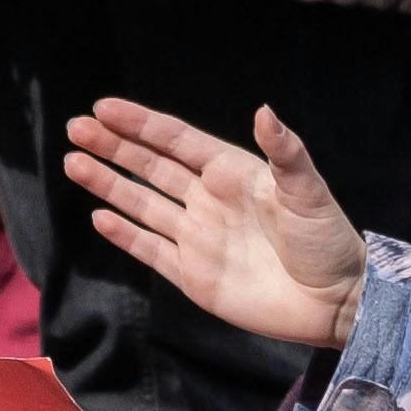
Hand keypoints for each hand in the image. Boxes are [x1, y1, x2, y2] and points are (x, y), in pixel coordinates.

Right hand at [66, 96, 369, 349]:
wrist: (336, 303)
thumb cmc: (328, 241)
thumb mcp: (308, 191)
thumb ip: (285, 152)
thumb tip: (263, 110)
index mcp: (231, 173)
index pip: (175, 141)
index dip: (139, 124)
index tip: (104, 107)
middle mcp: (208, 200)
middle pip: (150, 167)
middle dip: (112, 147)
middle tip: (75, 127)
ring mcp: (197, 238)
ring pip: (142, 204)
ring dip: (108, 183)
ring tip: (73, 162)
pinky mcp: (193, 276)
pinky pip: (151, 250)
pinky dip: (124, 234)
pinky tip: (100, 216)